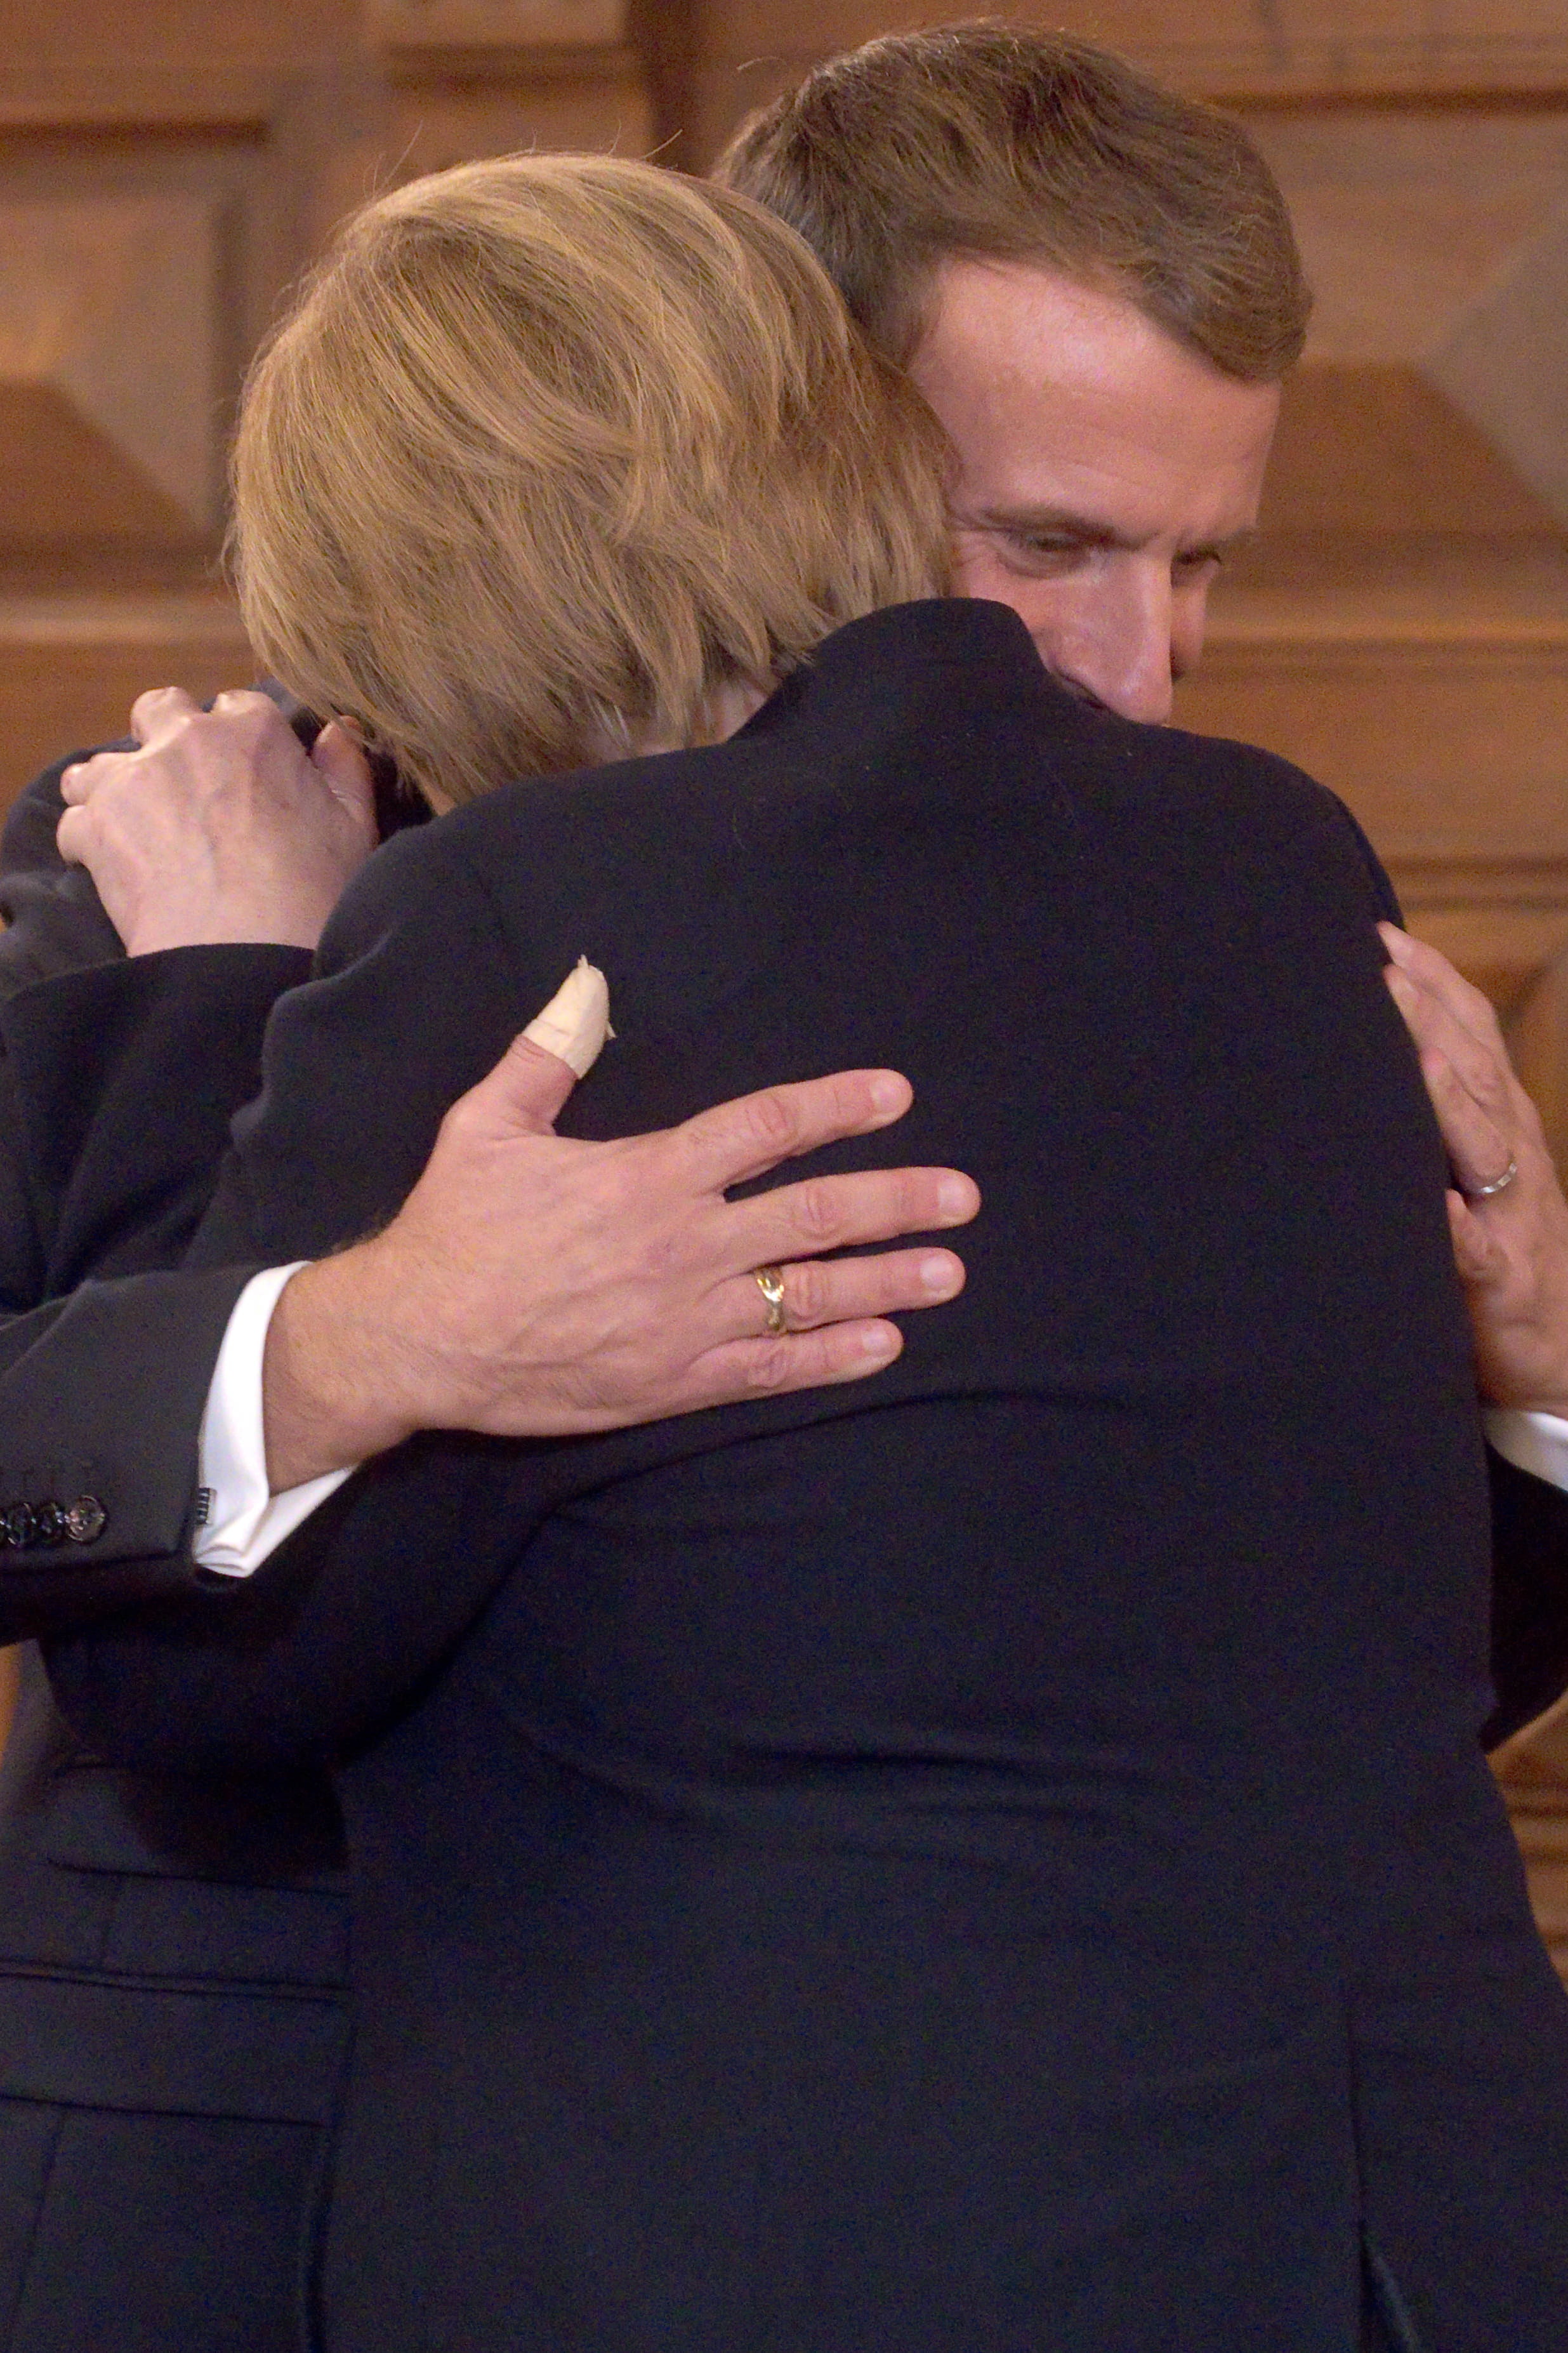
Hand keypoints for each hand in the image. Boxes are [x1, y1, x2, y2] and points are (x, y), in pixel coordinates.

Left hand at [56, 687, 377, 954]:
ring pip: (101, 764)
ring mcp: (133, 780)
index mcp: (253, 732)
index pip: (237, 704)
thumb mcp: (354, 826)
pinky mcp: (95, 826)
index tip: (241, 768)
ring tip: (135, 828)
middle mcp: (186, 740)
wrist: (247, 952)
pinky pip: (75, 820)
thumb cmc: (313, 893)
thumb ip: (346, 768)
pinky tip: (113, 868)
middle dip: (162, 735)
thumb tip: (337, 731)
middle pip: (158, 709)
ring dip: (114, 788)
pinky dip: (89, 841)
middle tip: (179, 784)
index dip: (238, 735)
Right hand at [262, 1032, 978, 1485]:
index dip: (836, 1107)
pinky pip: (772, 1369)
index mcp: (650, 1176)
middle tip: (963, 1196)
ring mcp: (688, 1319)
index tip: (894, 1095)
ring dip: (887, 1282)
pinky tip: (886, 1346)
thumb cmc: (454, 1227)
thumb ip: (547, 1053)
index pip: (766, 1129)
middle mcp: (685, 1246)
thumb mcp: (487, 1123)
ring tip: (949, 1272)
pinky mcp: (675, 1382)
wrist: (418, 1338)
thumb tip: (587, 982)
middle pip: (814, 1216)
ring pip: (808, 1294)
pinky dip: (833, 1358)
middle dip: (897, 1202)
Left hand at [1381, 921, 1567, 1414]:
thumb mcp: (1471, 1172)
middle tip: (1380, 965)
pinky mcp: (1501, 1285)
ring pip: (1483, 1146)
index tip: (1383, 936)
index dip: (1435, 983)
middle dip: (1431, 1015)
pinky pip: (1477, 1253)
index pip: (1472, 1036)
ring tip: (1415, 1053)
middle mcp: (1513, 1158)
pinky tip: (1438, 1205)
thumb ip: (1436, 1115)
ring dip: (1449, 1099)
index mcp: (1502, 1126)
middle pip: (1474, 1072)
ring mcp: (1512, 1218)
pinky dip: (1458, 1227)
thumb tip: (1377, 1049)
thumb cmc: (1499, 1252)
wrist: (1558, 1355)